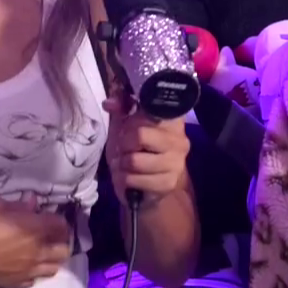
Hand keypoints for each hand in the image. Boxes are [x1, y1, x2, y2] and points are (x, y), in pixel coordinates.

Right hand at [0, 193, 71, 287]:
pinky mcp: (17, 284)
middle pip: (63, 250)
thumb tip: (33, 203)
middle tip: (47, 235)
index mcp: (33, 229)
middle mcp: (36, 252)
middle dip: (59, 241)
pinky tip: (24, 264)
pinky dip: (35, 272)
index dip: (58, 220)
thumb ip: (19, 205)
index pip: (61, 225)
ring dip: (51, 258)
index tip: (49, 217)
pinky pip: (35, 279)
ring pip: (54, 268)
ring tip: (39, 251)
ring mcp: (28, 271)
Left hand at [103, 90, 190, 206]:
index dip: (132, 119)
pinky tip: (127, 178)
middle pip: (139, 135)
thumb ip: (121, 108)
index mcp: (172, 119)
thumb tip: (108, 103)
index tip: (127, 125)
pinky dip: (123, 180)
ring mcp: (176, 162)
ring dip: (121, 164)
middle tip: (124, 148)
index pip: (150, 110)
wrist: (150, 184)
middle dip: (123, 143)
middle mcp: (179, 139)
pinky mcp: (168, 183)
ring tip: (124, 164)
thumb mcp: (126, 124)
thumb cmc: (138, 149)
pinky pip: (133, 180)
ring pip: (134, 160)